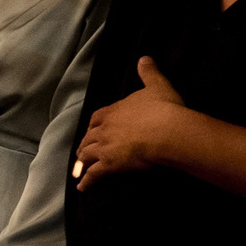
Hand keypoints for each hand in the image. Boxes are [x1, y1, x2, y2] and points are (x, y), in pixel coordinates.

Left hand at [75, 57, 190, 187]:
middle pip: (87, 138)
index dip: (93, 125)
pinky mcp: (109, 165)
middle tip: (82, 153)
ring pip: (86, 155)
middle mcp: (103, 129)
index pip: (96, 118)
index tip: (92, 129)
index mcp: (112, 111)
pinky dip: (86, 182)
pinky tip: (82, 188)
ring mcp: (104, 148)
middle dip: (84, 145)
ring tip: (79, 170)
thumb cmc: (163, 108)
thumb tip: (144, 58)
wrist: (166, 130)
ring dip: (81, 163)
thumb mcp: (157, 85)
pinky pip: (93, 175)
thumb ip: (148, 72)